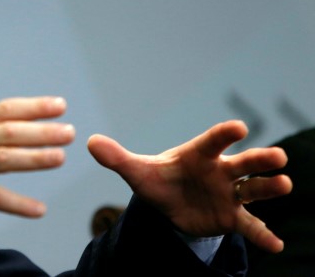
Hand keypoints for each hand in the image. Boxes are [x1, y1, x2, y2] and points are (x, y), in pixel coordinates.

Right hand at [0, 96, 74, 227]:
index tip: (59, 104)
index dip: (32, 106)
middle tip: (68, 131)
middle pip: (6, 130)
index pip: (1, 110)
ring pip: (2, 158)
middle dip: (40, 130)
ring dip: (34, 158)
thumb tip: (10, 130)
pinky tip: (39, 210)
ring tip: (60, 157)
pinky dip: (18, 204)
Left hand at [87, 120, 291, 252]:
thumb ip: (117, 158)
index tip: (239, 128)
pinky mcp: (231, 217)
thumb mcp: (137, 171)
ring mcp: (229, 194)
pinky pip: (249, 226)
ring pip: (252, 189)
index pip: (213, 141)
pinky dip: (262, 235)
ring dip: (269, 188)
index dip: (224, 134)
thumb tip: (90, 142)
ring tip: (284, 185)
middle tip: (278, 157)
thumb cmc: (158, 179)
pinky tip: (276, 245)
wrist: (168, 204)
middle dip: (260, 159)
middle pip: (243, 163)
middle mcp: (220, 170)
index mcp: (199, 154)